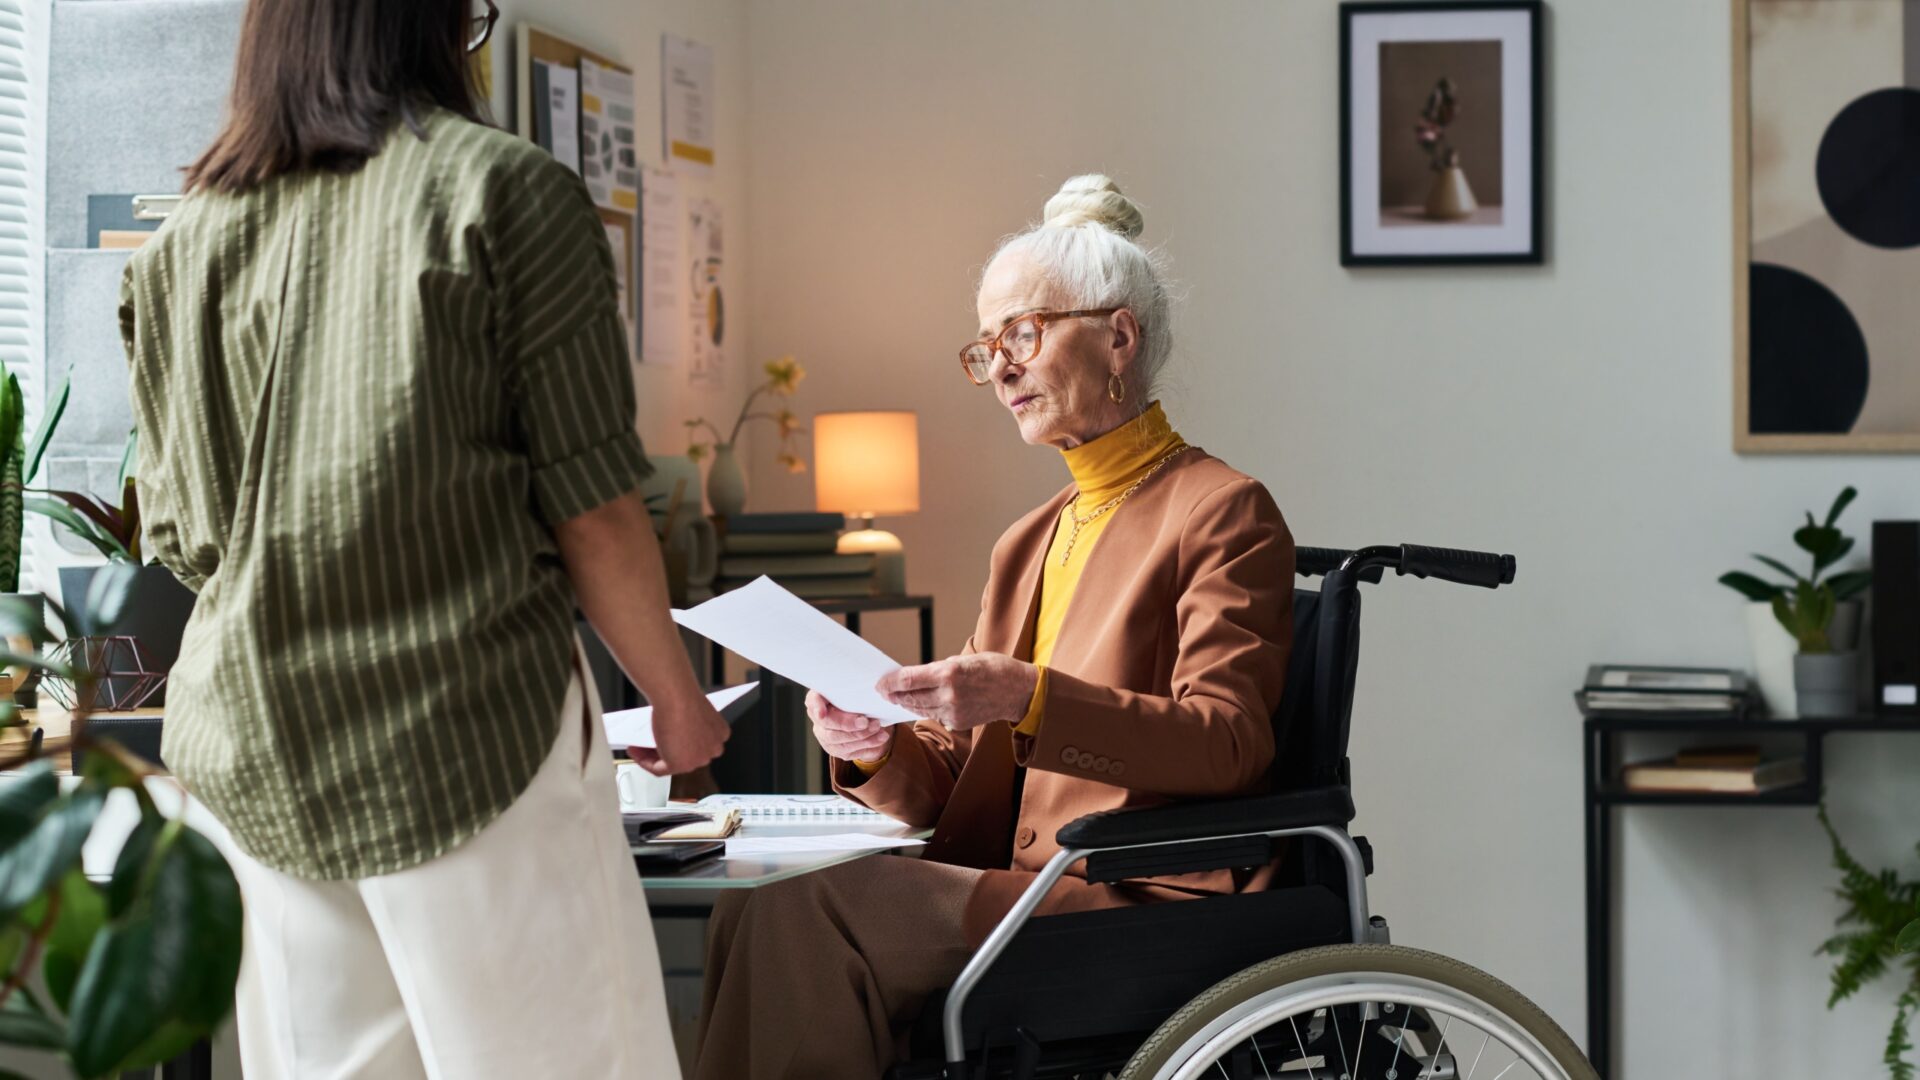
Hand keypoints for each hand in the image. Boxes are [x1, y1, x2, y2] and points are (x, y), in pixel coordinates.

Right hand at [629, 694, 728, 776]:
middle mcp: (713, 749)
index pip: (698, 745)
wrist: (675, 695)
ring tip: (637, 746)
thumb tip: (671, 734)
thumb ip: (685, 726)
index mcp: (720, 734)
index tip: (664, 738)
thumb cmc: (681, 696)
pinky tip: (635, 750)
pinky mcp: (680, 765)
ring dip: (651, 756)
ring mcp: (698, 759)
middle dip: (663, 751)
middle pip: (684, 756)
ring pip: (671, 764)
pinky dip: (644, 761)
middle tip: (646, 744)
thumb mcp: (688, 712)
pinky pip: (658, 769)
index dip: (677, 743)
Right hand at [806, 690, 893, 761]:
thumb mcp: (855, 688)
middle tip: (866, 721)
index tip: (822, 713)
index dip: (817, 707)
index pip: (813, 701)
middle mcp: (819, 720)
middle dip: (848, 726)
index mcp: (818, 699)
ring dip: (862, 737)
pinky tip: (880, 738)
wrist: (863, 713)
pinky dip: (868, 746)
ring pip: (840, 743)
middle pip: (828, 727)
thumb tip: (871, 688)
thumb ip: (855, 689)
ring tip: (878, 728)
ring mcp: (826, 737)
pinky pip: (850, 752)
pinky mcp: (837, 750)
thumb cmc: (856, 696)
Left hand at [875, 653, 1038, 732]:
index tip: (880, 683)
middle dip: (894, 694)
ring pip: (920, 708)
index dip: (889, 682)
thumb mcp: (964, 660)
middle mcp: (948, 694)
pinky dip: (926, 709)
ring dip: (907, 703)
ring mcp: (953, 711)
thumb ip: (938, 669)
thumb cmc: (992, 668)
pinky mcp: (957, 722)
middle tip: (884, 691)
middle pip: (910, 697)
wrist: (1018, 691)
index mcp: (948, 673)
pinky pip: (935, 715)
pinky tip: (921, 704)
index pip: (907, 680)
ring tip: (899, 698)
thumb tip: (916, 677)